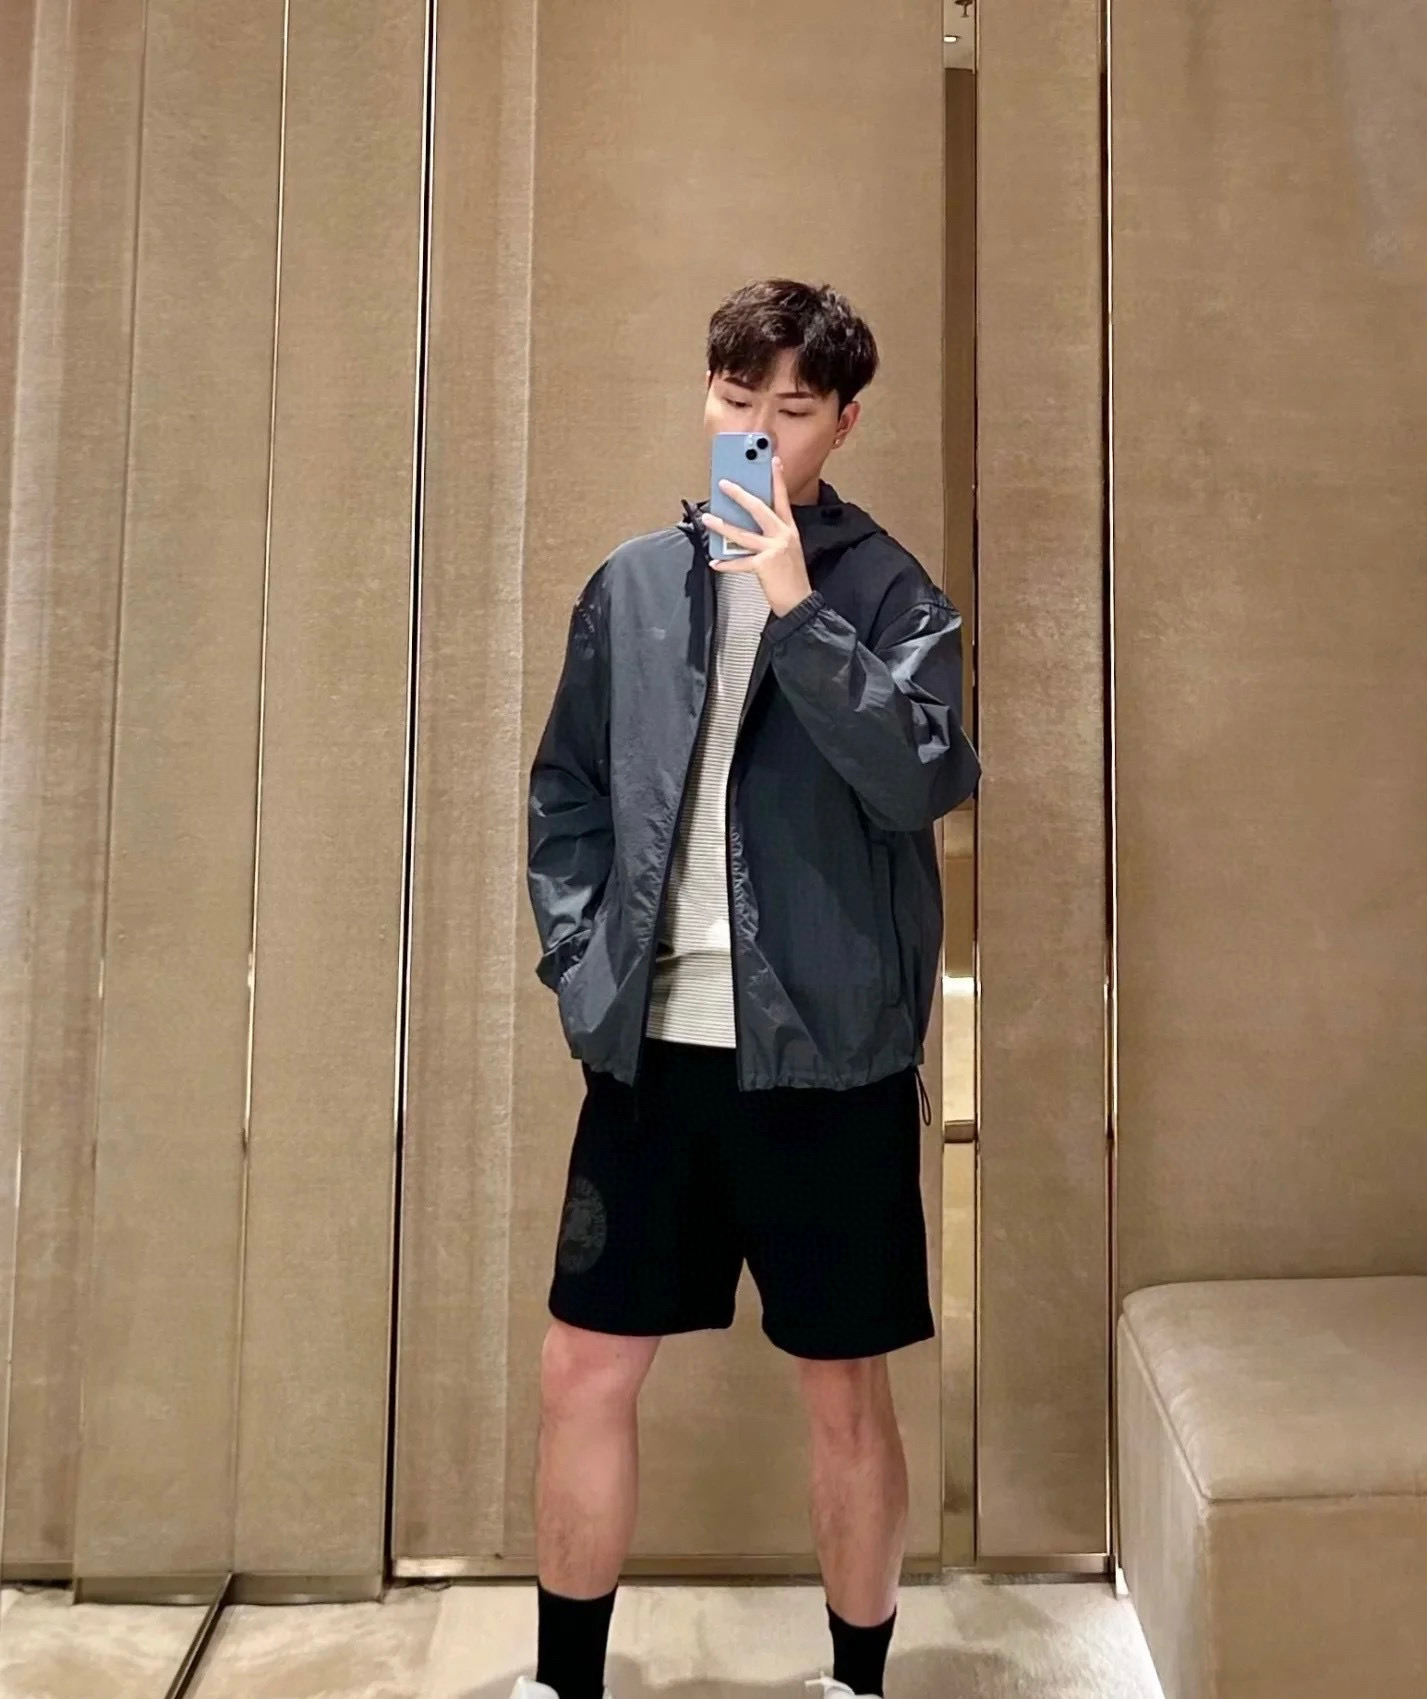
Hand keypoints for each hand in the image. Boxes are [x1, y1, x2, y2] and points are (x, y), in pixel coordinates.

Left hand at [701, 455, 813, 617]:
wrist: (800, 601)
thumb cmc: (791, 576)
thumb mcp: (787, 549)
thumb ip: (772, 535)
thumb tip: (746, 525)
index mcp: (789, 529)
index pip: (783, 499)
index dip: (778, 478)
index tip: (773, 460)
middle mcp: (782, 535)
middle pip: (759, 509)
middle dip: (740, 495)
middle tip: (725, 484)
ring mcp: (773, 549)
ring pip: (743, 533)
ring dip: (723, 526)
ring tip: (708, 519)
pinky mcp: (764, 565)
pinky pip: (740, 562)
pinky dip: (726, 564)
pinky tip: (714, 562)